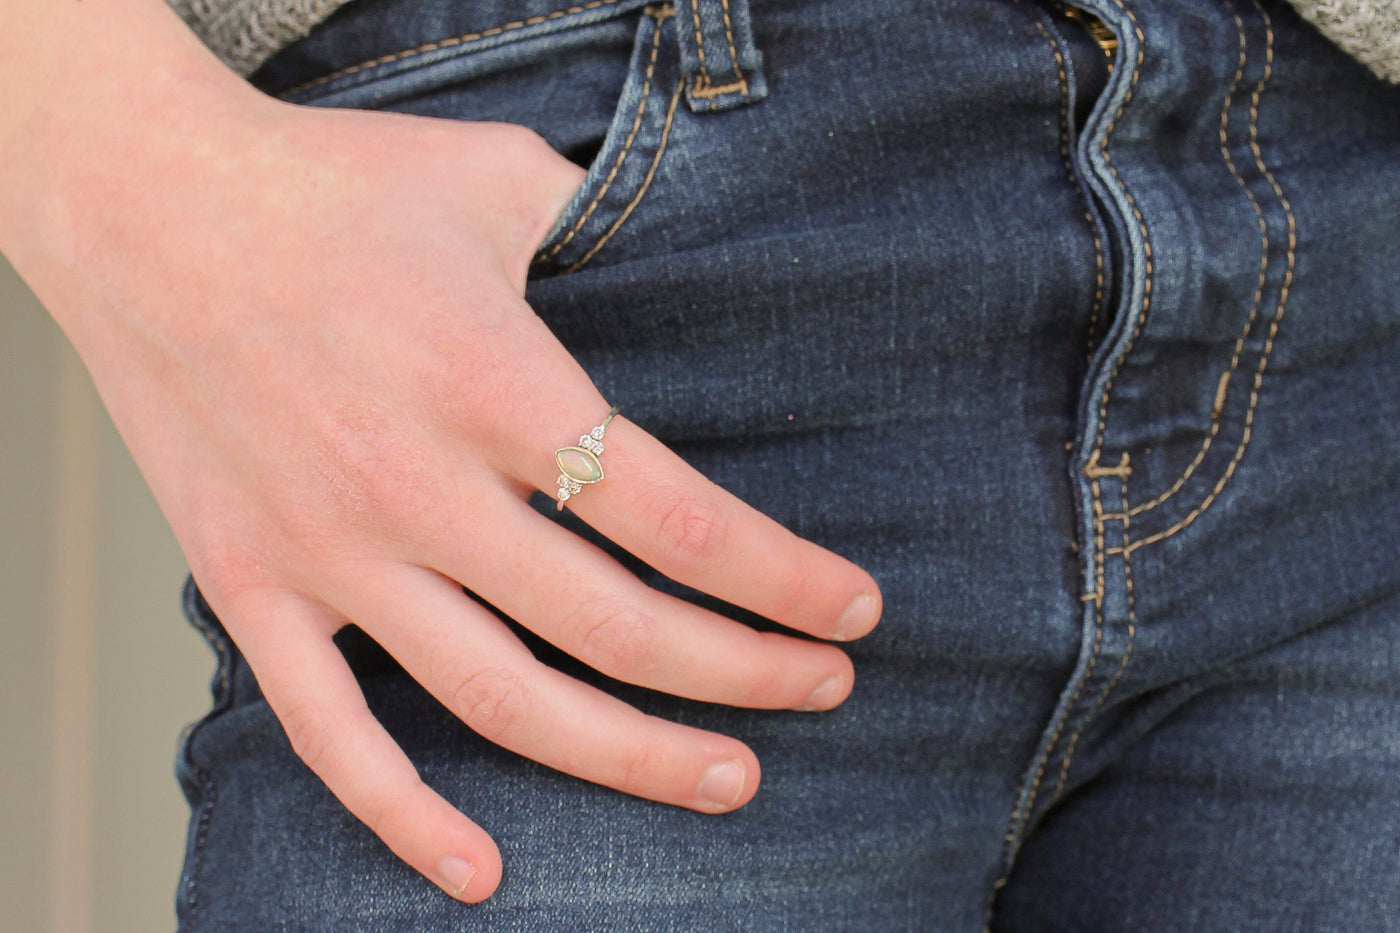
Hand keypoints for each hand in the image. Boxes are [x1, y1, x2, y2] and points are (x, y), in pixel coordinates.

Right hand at [10, 90, 880, 900]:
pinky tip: (478, 866)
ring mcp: (332, 553)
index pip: (676, 519)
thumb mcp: (494, 177)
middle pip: (615, 627)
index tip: (851, 610)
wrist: (145, 205)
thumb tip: (675, 249)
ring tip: (725, 780)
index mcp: (494, 383)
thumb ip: (599, 228)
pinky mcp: (254, 587)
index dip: (782, 580)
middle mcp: (419, 486)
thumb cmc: (327, 186)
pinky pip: (332, 732)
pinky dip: (403, 813)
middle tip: (822, 691)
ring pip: (502, 699)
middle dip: (742, 674)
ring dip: (627, 756)